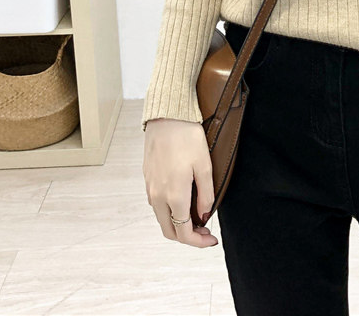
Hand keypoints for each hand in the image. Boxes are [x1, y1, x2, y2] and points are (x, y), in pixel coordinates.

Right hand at [143, 118, 218, 246]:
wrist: (166, 116)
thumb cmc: (188, 137)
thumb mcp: (205, 165)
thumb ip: (205, 195)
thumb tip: (203, 216)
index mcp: (174, 195)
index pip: (183, 233)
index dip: (198, 242)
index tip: (212, 240)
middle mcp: (157, 195)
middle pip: (169, 231)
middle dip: (187, 237)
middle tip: (205, 231)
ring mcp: (150, 187)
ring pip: (161, 219)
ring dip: (177, 225)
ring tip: (197, 217)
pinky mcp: (147, 178)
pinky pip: (156, 204)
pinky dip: (169, 211)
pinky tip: (183, 202)